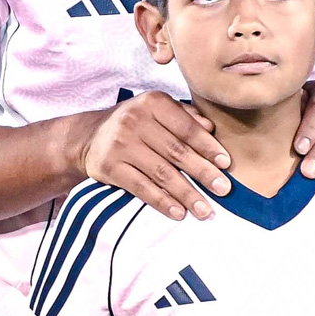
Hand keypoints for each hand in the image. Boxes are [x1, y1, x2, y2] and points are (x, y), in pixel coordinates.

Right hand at [80, 92, 231, 219]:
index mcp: (153, 102)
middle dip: (203, 173)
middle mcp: (135, 120)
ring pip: (161, 173)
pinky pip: (142, 188)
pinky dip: (162, 202)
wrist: (89, 137)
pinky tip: (179, 213)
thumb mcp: (157, 111)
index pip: (186, 127)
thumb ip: (185, 116)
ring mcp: (120, 144)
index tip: (226, 164)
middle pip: (176, 151)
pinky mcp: (109, 167)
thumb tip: (211, 128)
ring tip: (205, 210)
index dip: (208, 146)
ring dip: (187, 194)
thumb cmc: (135, 123)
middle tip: (224, 190)